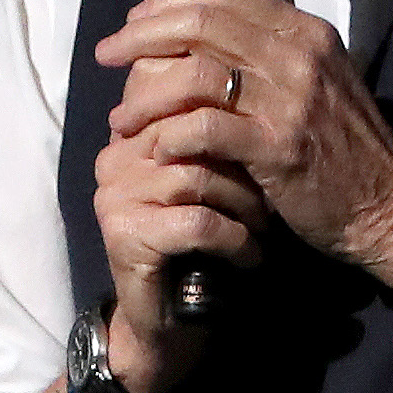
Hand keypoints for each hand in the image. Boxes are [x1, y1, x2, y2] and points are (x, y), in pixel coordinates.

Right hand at [84, 22, 269, 392]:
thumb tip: (272, 71)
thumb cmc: (207, 240)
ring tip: (263, 224)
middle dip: (246, 158)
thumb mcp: (220, 174)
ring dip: (244, 203)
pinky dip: (235, 240)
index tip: (270, 144)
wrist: (172, 321)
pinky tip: (250, 256)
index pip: (180, 86)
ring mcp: (115, 192)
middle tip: (276, 184)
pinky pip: (196, 222)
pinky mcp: (124, 234)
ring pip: (198, 174)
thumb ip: (225, 123)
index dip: (234, 110)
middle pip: (194, 125)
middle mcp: (117, 152)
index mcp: (136, 125)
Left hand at [98, 0, 392, 286]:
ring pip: (196, 73)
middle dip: (143, 34)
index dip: (170, 0)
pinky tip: (156, 147)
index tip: (137, 21)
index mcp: (305, 33)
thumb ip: (268, 58)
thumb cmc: (345, 152)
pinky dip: (172, 135)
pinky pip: (208, 128)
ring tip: (121, 117)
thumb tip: (201, 41)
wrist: (391, 206)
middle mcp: (299, 56)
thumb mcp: (316, 84)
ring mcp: (291, 101)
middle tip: (109, 54)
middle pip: (202, 22)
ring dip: (147, 94)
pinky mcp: (281, 148)